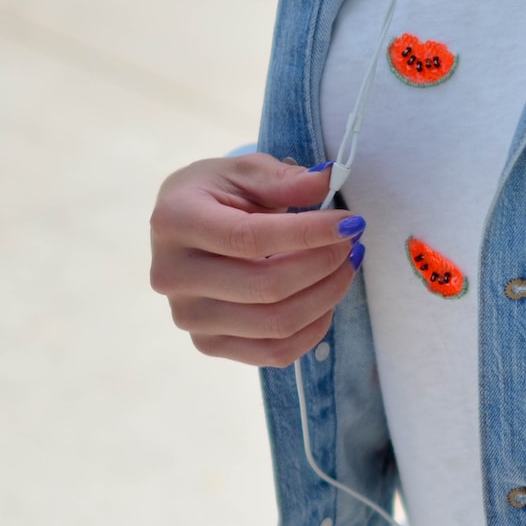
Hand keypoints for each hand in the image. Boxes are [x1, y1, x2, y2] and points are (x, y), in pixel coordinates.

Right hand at [148, 154, 365, 367]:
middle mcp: (172, 275)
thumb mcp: (245, 172)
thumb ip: (284, 179)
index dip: (309, 233)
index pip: (250, 238)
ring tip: (345, 266)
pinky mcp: (208, 344)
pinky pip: (275, 353)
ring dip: (327, 296)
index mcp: (174, 222)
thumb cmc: (219, 195)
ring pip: (276, 324)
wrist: (186, 229)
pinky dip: (314, 328)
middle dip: (324, 264)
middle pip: (266, 287)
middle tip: (352, 243)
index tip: (351, 223)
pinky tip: (326, 299)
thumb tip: (327, 180)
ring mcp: (189, 316)